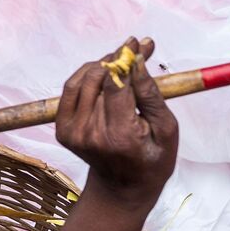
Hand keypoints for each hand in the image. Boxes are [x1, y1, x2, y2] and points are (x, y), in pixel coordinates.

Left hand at [55, 38, 178, 211]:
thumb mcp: (166, 130)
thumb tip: (137, 60)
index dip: (126, 58)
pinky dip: (88, 76)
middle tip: (137, 48)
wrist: (123, 188)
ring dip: (104, 64)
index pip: (116, 84)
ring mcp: (73, 132)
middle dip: (119, 58)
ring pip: (84, 79)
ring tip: (122, 62)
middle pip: (100, 77)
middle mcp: (91, 133)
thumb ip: (151, 95)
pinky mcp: (63, 129)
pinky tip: (105, 74)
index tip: (138, 42)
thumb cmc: (152, 159)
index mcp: (120, 135)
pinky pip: (71, 89)